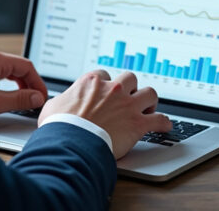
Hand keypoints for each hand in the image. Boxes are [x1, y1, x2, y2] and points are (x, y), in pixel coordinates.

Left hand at [0, 49, 47, 120]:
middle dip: (31, 84)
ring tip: (26, 100)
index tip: (42, 97)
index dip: (38, 83)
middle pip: (20, 67)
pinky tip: (10, 96)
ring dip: (21, 84)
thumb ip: (18, 99)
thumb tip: (36, 97)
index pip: (27, 66)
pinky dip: (10, 84)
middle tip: (36, 100)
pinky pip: (2, 74)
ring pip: (11, 71)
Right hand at [39, 70, 170, 158]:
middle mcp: (112, 89)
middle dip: (130, 88)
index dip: (106, 84)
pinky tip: (164, 125)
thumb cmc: (60, 127)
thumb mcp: (53, 107)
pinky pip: (159, 119)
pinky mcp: (137, 123)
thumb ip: (60, 101)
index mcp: (92, 82)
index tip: (106, 92)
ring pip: (149, 93)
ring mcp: (127, 105)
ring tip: (148, 108)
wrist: (72, 144)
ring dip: (149, 101)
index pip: (104, 75)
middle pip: (130, 78)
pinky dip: (163, 122)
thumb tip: (56, 104)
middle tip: (129, 97)